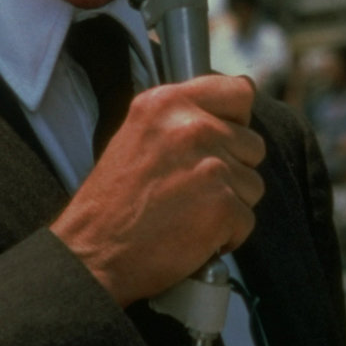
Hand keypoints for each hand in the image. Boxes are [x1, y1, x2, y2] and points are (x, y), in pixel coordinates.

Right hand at [50, 75, 265, 306]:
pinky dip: (227, 235)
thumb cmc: (112, 204)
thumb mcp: (137, 136)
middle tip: (192, 188)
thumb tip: (231, 118)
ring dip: (229, 203)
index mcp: (167, 103)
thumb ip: (181, 119)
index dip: (236, 121)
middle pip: (252, 143)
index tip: (221, 140)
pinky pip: (246, 219)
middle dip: (232, 170)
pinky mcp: (222, 205)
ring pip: (253, 184)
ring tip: (189, 212)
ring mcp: (211, 166)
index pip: (238, 91)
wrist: (93, 254)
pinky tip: (193, 235)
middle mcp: (192, 127)